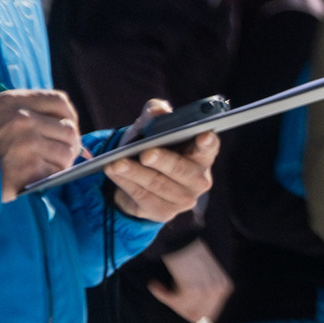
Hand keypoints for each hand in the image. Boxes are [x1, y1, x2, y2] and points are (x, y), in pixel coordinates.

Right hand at [0, 89, 81, 200]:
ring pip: (67, 152)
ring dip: (62, 161)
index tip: (67, 126)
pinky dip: (53, 175)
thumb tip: (70, 126)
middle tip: (62, 153)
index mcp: (14, 101)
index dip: (69, 116)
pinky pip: (57, 171)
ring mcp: (28, 143)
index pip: (59, 101)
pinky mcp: (30, 167)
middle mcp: (23, 119)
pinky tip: (40, 175)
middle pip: (68, 129)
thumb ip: (30, 112)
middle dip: (69, 144)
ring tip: (49, 165)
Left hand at [104, 98, 217, 222]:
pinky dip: (126, 184)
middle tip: (145, 153)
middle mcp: (199, 179)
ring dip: (135, 173)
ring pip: (158, 184)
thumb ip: (155, 114)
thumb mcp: (151, 127)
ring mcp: (184, 199)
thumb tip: (159, 110)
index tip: (203, 135)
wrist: (137, 178)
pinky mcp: (165, 212)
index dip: (207, 142)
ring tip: (116, 163)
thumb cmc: (152, 146)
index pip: (209, 147)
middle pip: (182, 170)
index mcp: (202, 154)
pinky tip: (114, 173)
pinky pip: (143, 197)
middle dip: (163, 161)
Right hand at [151, 240, 231, 322]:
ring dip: (170, 300)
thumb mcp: (205, 277)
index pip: (210, 314)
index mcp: (225, 288)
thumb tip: (197, 321)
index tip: (179, 307)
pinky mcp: (192, 290)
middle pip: (197, 316)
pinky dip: (162, 295)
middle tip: (168, 295)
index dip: (192, 313)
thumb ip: (204, 296)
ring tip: (161, 286)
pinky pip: (174, 303)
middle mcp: (219, 291)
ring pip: (185, 311)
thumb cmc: (189, 257)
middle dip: (180, 309)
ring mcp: (207, 291)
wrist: (181, 239)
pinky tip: (156, 285)